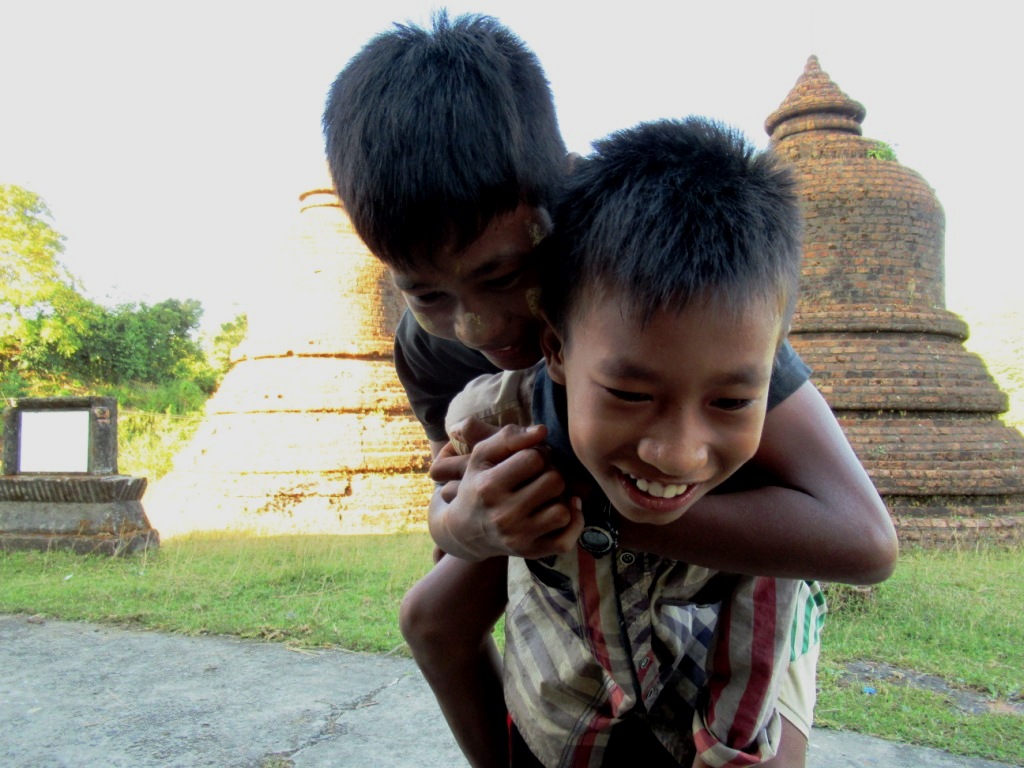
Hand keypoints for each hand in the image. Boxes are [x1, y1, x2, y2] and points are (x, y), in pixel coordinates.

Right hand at [430, 419, 583, 559]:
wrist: (465, 530)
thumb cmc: (478, 484)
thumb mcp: (482, 455)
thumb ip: (509, 436)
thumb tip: (542, 431)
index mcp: (489, 487)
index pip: (534, 459)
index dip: (538, 454)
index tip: (530, 459)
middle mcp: (503, 515)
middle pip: (554, 482)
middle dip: (551, 473)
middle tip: (540, 476)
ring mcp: (518, 537)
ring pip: (562, 510)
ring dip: (560, 499)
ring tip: (546, 495)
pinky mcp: (531, 553)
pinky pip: (567, 540)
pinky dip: (572, 524)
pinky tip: (562, 511)